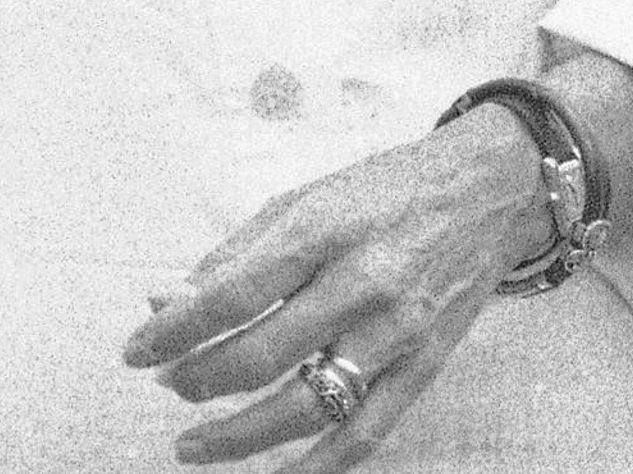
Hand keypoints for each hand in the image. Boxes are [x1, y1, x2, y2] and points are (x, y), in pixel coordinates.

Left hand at [119, 108, 549, 465]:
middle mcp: (364, 281)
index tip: (137, 352)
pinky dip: (317, 466)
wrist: (495, 186)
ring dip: (236, 437)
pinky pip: (366, 433)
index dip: (174, 332)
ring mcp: (399, 328)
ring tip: (193, 444)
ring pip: (306, 407)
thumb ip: (236, 253)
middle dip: (198, 381)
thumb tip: (166, 304)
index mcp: (328, 228)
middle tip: (171, 385)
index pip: (232, 294)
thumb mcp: (309, 197)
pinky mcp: (425, 362)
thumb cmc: (391, 188)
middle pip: (261, 355)